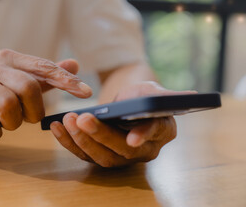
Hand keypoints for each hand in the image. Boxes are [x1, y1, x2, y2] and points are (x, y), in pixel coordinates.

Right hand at [0, 49, 91, 140]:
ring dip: (12, 123)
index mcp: (9, 59)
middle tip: (26, 117)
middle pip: (28, 87)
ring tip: (3, 122)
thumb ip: (44, 76)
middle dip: (33, 110)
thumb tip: (74, 64)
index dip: (67, 80)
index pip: (44, 67)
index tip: (87, 93)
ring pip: (9, 106)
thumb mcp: (15, 82)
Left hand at [50, 81, 195, 166]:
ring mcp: (120, 156)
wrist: (127, 102)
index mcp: (161, 133)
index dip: (142, 136)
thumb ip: (167, 95)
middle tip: (82, 119)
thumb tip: (192, 95)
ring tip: (66, 120)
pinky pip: (84, 153)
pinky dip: (68, 141)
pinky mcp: (101, 155)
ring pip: (100, 156)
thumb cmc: (142, 95)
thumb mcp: (153, 90)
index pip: (153, 136)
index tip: (132, 139)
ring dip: (81, 140)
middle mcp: (143, 150)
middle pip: (121, 149)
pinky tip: (56, 127)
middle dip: (101, 135)